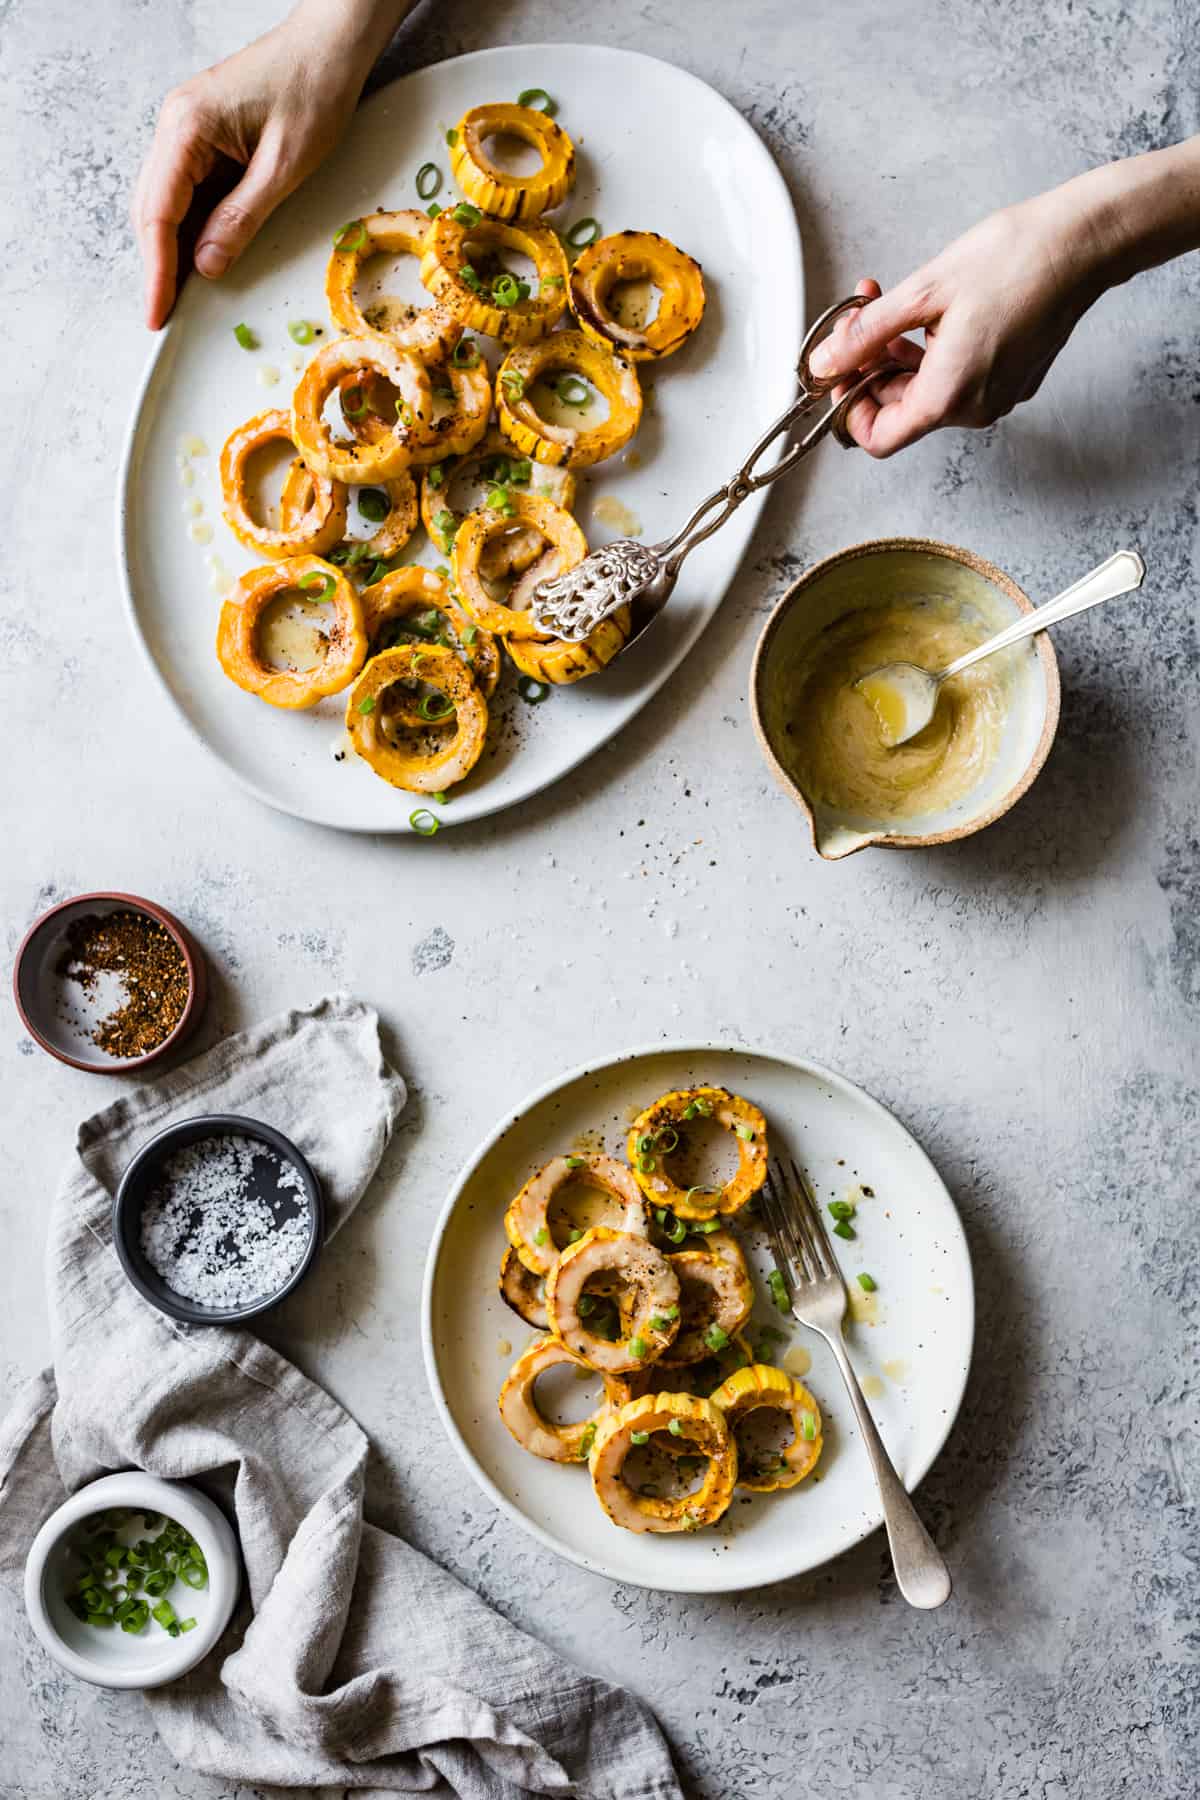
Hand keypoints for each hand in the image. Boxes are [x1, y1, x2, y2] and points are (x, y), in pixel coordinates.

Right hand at [132, 3, 399, 329]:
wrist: (329, 45)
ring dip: (173, 247)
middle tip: (166, 314)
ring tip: (182, 295)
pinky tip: (202, 254)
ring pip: (166, 202)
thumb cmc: (313, 90)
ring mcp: (186, 129)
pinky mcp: (204, 135)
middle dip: (158, 264)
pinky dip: (192, 225)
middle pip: (152, 209)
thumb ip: (242, 217)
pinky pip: (188, 189)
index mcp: (187, 126)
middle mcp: (175, 124)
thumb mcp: (285, 167)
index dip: (156, 270)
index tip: (157, 312)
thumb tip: (207, 265)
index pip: (158, 213)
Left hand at [810, 192, 1112, 456]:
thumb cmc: (1017, 259)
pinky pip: (957, 376)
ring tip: (891, 303)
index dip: (849, 408)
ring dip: (898, 354)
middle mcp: (976, 407)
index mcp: (950, 396)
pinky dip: (932, 350)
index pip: (877, 438)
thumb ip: (866, 334)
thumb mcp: (923, 292)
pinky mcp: (1012, 375)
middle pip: (900, 410)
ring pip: (927, 390)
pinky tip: (931, 311)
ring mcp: (997, 393)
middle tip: (859, 318)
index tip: (839, 370)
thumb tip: (826, 362)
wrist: (1083, 242)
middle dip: (871, 367)